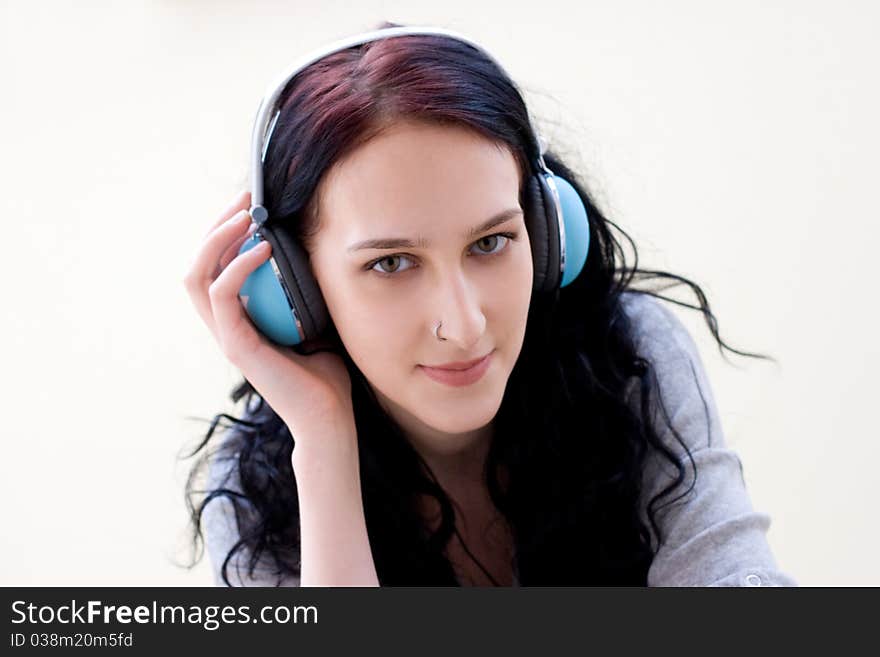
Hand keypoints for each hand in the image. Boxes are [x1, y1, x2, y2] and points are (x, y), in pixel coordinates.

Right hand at [183, 190, 354, 444]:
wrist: (327, 418)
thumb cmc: (324, 372)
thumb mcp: (313, 319)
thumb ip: (301, 290)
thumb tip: (313, 248)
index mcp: (238, 319)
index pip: (213, 266)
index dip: (225, 232)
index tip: (252, 204)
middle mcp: (225, 325)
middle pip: (197, 264)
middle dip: (217, 225)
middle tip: (246, 198)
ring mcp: (227, 336)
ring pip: (198, 276)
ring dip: (218, 238)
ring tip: (246, 214)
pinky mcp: (237, 347)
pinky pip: (222, 296)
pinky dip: (237, 267)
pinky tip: (264, 248)